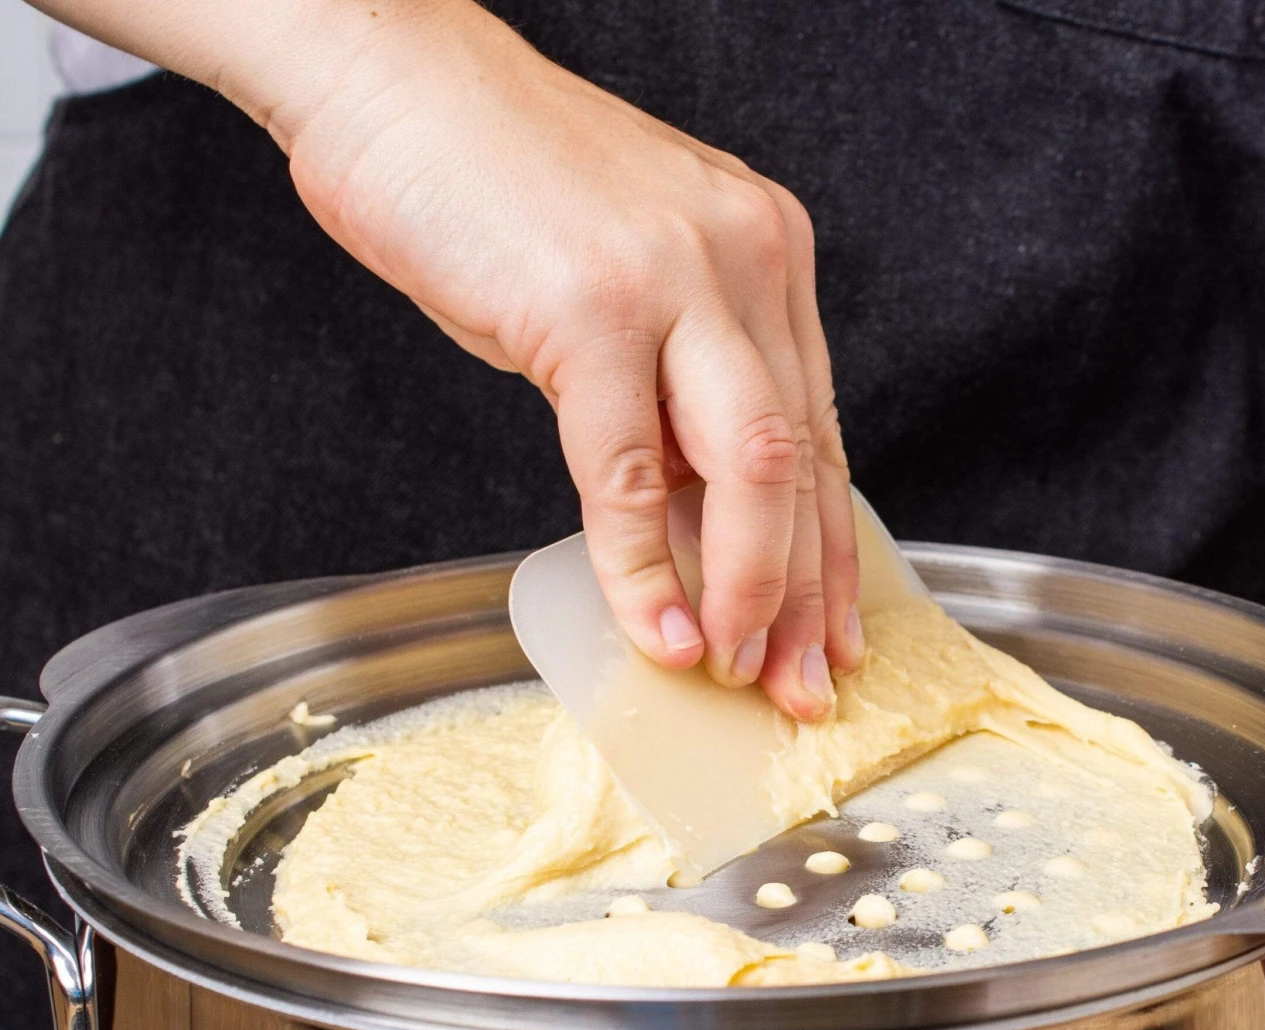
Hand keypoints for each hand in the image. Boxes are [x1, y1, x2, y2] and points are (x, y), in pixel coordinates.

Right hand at [35, 0, 860, 719]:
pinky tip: (658, 628)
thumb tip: (699, 520)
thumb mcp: (626, 288)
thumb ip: (678, 391)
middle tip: (803, 682)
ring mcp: (671, 278)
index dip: (831, 551)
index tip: (835, 631)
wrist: (394, 76)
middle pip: (801, 463)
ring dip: (747, 590)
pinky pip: (631, 472)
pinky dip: (645, 566)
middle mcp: (743, 261)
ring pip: (745, 469)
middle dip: (808, 593)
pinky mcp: (589, 307)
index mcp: (763, 257)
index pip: (820, 434)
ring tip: (737, 669)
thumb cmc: (500, 188)